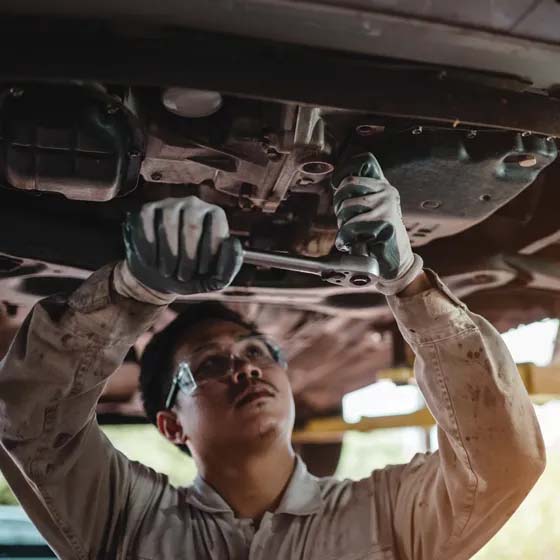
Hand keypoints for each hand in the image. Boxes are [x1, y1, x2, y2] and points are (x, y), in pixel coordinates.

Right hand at [120, 197, 242, 299]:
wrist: (159, 278)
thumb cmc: (192, 275)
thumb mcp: (215, 278)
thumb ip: (230, 265)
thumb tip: (233, 242)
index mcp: (215, 215)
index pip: (217, 228)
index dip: (210, 254)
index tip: (202, 271)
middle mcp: (194, 204)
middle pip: (192, 228)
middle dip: (187, 259)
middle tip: (183, 276)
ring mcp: (169, 204)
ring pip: (168, 227)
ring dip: (168, 257)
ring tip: (168, 271)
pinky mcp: (147, 210)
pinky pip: (146, 226)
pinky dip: (149, 250)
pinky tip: (152, 262)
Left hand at [332, 153, 422, 294]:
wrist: (396, 262)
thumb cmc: (379, 237)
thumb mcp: (372, 210)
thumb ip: (360, 195)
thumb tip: (338, 185)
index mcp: (383, 186)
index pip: (364, 162)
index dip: (344, 171)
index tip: (337, 186)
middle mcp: (386, 192)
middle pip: (348, 185)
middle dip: (338, 205)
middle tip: (343, 220)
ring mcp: (386, 206)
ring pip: (347, 206)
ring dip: (341, 223)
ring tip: (348, 233)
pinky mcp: (384, 223)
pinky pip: (351, 226)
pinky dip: (344, 238)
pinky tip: (347, 243)